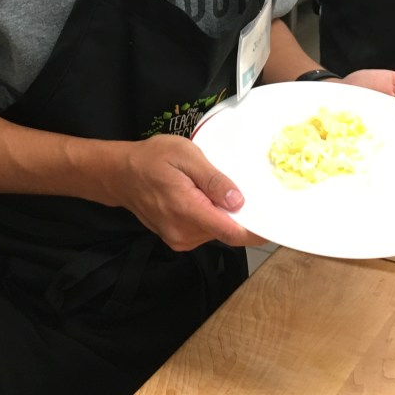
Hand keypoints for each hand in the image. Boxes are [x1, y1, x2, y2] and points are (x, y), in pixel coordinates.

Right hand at [110, 134, 263, 252]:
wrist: (120, 174)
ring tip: (214, 188)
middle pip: (227, 231)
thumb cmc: (150, 159)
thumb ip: (213, 179)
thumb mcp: (185, 155)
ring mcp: (179, 238)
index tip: (274, 222)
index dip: (257, 230)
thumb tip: (238, 200)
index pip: (232, 232)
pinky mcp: (178, 238)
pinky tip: (203, 196)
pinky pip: (204, 230)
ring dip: (223, 214)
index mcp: (188, 210)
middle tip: (242, 188)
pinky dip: (211, 216)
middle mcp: (184, 233)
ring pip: (216, 231)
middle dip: (239, 214)